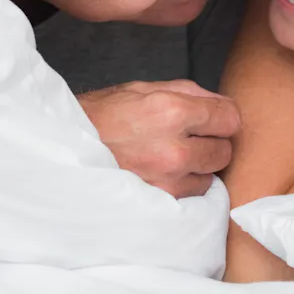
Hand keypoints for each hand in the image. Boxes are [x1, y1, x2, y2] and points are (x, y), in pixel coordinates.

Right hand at [78, 80, 240, 197]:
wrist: (62, 151)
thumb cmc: (103, 115)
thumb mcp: (144, 88)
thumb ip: (190, 93)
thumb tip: (224, 104)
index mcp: (172, 111)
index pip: (230, 118)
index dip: (223, 117)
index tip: (214, 119)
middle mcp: (174, 149)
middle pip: (225, 150)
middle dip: (213, 142)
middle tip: (191, 137)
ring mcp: (166, 181)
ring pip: (210, 176)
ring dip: (199, 167)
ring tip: (172, 156)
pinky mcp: (158, 204)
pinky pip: (190, 195)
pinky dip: (183, 185)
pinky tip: (164, 173)